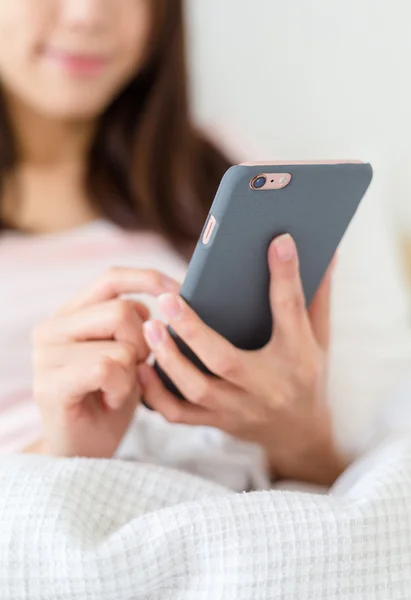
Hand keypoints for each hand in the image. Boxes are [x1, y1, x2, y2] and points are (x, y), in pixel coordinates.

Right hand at [31, 268, 179, 457]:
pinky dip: (120, 387)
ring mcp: (46, 356)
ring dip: (132, 372)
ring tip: (117, 389)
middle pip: (123, 311)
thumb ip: (135, 323)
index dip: (149, 280)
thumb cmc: (110, 399)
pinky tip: (111, 400)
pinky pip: (106, 368)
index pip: (112, 278)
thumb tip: (168, 295)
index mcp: (70, 314)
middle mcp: (52, 328)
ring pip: (119, 344)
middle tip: (134, 370)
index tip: (181, 290)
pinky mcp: (49, 384)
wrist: (83, 450)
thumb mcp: (127, 353)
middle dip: (144, 343)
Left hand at [139, 236, 346, 485]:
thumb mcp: (320, 338)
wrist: (301, 435)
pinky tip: (144, 366)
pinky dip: (156, 393)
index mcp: (298, 357)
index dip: (285, 276)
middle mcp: (268, 386)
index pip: (292, 312)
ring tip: (150, 327)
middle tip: (167, 298)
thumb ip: (317, 297)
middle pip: (226, 360)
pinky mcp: (218, 422)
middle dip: (193, 329)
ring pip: (197, 389)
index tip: (277, 240)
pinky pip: (180, 415)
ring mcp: (240, 408)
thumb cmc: (306, 376)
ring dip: (169, 359)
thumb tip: (326, 252)